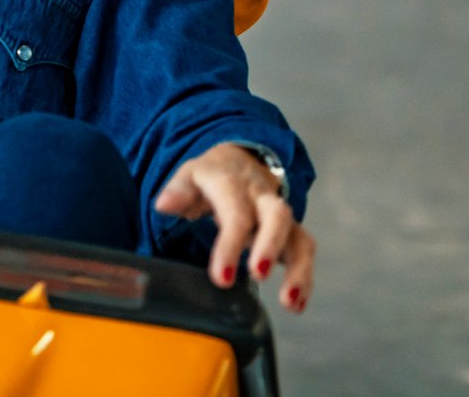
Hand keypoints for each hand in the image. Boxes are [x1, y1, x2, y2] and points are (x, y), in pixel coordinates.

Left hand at [155, 143, 315, 312]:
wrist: (240, 162)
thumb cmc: (212, 177)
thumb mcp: (190, 176)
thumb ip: (178, 191)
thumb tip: (164, 205)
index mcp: (233, 184)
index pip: (235, 213)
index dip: (230, 245)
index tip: (221, 278)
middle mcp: (262, 198)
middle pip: (277, 217)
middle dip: (270, 247)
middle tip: (258, 276)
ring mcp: (280, 216)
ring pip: (299, 237)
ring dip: (298, 270)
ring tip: (289, 301)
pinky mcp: (291, 232)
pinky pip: (304, 251)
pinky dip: (304, 279)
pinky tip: (296, 304)